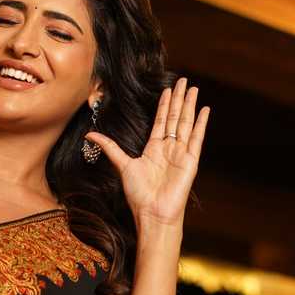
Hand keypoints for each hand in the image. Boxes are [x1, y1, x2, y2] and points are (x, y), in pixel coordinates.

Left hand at [84, 76, 208, 227]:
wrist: (153, 213)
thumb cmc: (138, 194)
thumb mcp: (122, 165)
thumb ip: (110, 147)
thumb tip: (89, 135)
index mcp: (154, 148)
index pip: (161, 120)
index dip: (164, 104)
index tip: (167, 88)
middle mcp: (169, 148)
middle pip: (175, 118)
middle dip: (178, 99)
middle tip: (183, 81)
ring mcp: (181, 153)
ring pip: (185, 123)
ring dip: (189, 106)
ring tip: (193, 89)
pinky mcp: (191, 161)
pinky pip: (196, 138)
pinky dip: (201, 123)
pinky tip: (204, 109)